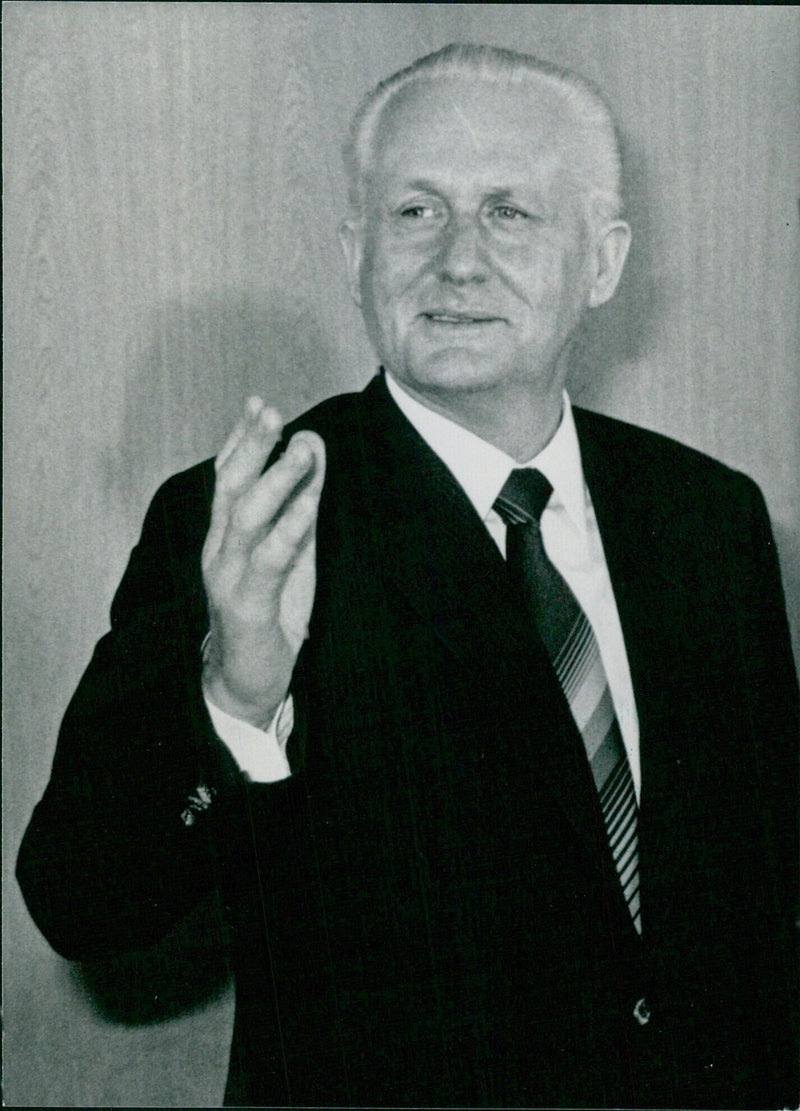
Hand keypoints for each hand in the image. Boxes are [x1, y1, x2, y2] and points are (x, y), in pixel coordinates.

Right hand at [201, 397, 325, 727]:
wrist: (245, 685)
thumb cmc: (269, 615)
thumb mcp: (289, 554)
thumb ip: (299, 505)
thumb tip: (314, 451)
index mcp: (224, 537)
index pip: (227, 478)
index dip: (241, 439)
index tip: (260, 403)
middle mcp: (218, 551)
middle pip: (230, 486)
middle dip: (251, 446)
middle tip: (273, 411)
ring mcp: (228, 578)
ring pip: (247, 516)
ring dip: (277, 478)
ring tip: (303, 447)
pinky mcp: (246, 606)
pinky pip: (268, 560)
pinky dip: (290, 527)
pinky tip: (311, 503)